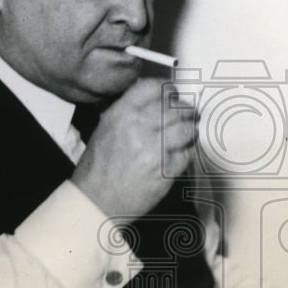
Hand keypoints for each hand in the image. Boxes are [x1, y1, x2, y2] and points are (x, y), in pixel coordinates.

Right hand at [70, 78, 196, 217]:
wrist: (97, 200)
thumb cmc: (99, 167)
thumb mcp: (106, 128)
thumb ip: (129, 111)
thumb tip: (156, 100)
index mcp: (122, 114)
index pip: (154, 88)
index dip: (169, 90)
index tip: (175, 95)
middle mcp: (139, 127)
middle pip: (176, 108)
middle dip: (187, 111)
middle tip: (191, 114)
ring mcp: (155, 149)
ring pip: (186, 129)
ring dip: (191, 130)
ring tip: (190, 132)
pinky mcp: (166, 170)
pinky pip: (186, 154)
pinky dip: (186, 152)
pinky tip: (181, 154)